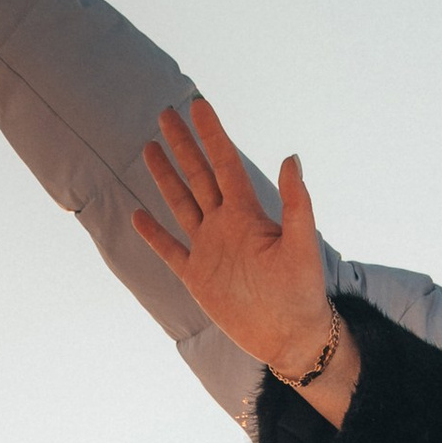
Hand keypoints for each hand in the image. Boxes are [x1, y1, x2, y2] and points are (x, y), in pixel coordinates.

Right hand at [132, 101, 358, 416]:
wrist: (292, 338)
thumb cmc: (304, 293)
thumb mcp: (302, 246)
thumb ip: (296, 203)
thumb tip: (291, 157)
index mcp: (248, 215)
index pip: (225, 164)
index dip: (212, 134)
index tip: (198, 104)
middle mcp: (226, 226)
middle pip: (198, 176)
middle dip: (183, 145)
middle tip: (166, 113)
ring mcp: (210, 250)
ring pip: (182, 204)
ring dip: (166, 178)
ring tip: (150, 148)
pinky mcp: (198, 278)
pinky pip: (170, 250)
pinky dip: (154, 235)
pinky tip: (138, 215)